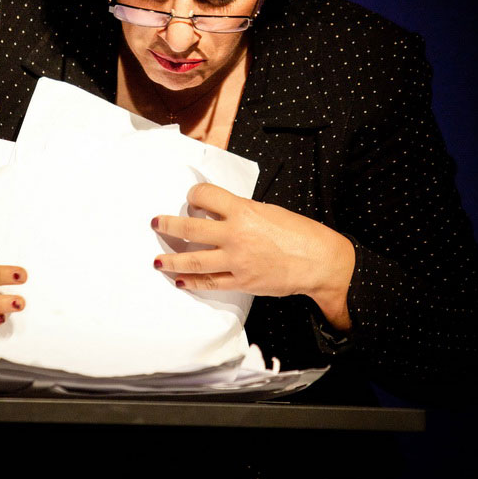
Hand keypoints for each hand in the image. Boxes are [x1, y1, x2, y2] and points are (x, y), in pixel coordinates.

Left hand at [151, 183, 354, 330]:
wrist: (320, 261)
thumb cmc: (299, 232)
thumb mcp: (268, 211)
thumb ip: (241, 212)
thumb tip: (219, 213)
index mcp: (243, 211)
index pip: (205, 197)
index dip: (194, 196)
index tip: (192, 200)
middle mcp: (235, 235)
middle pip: (190, 229)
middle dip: (168, 226)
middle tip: (157, 224)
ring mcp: (236, 261)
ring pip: (194, 261)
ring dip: (172, 260)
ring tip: (158, 260)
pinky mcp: (242, 282)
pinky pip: (210, 283)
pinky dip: (193, 282)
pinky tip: (180, 280)